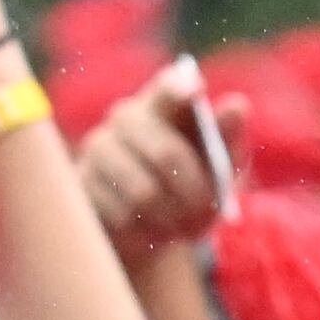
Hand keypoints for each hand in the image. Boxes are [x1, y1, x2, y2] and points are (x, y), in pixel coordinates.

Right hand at [75, 59, 238, 257]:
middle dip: (195, 192)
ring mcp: (98, 147)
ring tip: (185, 227)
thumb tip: (238, 106)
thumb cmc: (198, 180)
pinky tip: (155, 231)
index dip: (179, 88)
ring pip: (144, 192)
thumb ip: (228, 135)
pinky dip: (147, 232)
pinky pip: (121, 216)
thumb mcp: (222, 161)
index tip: (194, 90)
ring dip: (173, 218)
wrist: (158, 222)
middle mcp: (125, 116)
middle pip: (166, 154)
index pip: (168, 88)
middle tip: (208, 215)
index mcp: (163, 103)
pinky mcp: (81, 182)